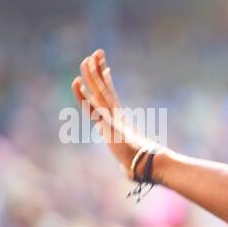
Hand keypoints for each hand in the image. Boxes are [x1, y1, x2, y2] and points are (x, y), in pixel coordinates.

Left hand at [71, 49, 155, 176]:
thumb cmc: (142, 168)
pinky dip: (84, 94)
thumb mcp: (129, 165)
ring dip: (92, 75)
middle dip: (100, 71)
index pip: (110, 98)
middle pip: (104, 89)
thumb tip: (128, 173)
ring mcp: (111, 119)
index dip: (106, 83)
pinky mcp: (108, 124)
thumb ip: (126, 165)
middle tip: (98, 53)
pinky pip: (93, 106)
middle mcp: (115, 117)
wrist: (149, 165)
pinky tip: (78, 81)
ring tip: (88, 58)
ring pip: (98, 92)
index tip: (106, 69)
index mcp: (119, 122)